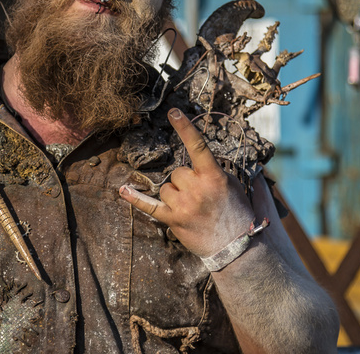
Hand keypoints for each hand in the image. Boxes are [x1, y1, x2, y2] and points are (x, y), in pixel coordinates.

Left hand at [119, 108, 254, 257]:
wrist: (236, 247)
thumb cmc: (236, 213)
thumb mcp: (232, 185)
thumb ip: (213, 171)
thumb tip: (198, 159)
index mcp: (214, 177)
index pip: (197, 146)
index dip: (185, 128)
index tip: (173, 112)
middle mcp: (197, 189)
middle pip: (177, 172)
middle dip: (186, 182)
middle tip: (201, 197)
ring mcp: (184, 206)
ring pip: (166, 188)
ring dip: (175, 195)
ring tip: (192, 208)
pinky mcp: (173, 220)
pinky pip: (149, 206)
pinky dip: (135, 198)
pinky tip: (122, 190)